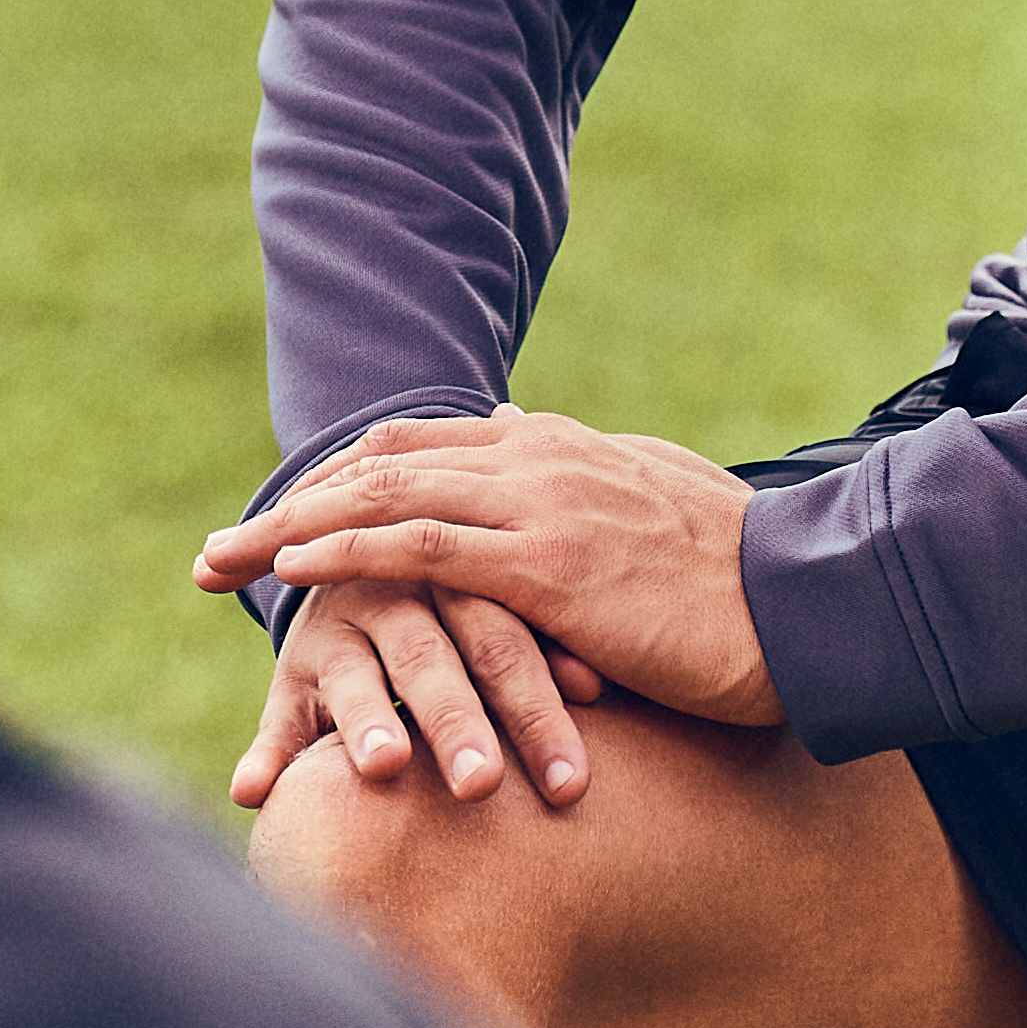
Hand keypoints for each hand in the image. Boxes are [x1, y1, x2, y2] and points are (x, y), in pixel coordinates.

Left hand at [202, 408, 780, 804]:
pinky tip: (295, 573)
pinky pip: (423, 552)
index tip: (286, 521)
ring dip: (291, 534)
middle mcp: (539, 459)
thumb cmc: (740, 573)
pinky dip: (349, 556)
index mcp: (561, 448)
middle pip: (383, 470)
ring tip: (222, 566)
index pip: (423, 450)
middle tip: (219, 554)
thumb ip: (582, 470)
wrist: (807, 600)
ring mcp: (541, 506)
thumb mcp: (653, 496)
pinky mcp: (546, 564)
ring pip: (385, 503)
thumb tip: (515, 427)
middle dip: (293, 510)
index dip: (344, 482)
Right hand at [226, 570, 613, 813]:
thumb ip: (551, 642)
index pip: (506, 642)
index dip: (539, 707)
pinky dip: (265, 754)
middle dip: (458, 724)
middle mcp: (398, 594)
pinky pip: (277, 713)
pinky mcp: (293, 669)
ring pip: (353, 679)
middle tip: (482, 787)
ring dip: (364, 724)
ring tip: (385, 768)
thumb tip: (606, 685)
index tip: (570, 781)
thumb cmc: (476, 607)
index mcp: (464, 575)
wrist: (379, 558)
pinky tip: (254, 795)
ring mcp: (338, 630)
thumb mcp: (510, 609)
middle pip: (431, 659)